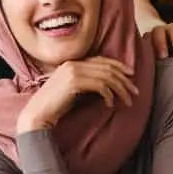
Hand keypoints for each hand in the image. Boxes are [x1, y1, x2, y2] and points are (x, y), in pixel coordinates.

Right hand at [17, 57, 138, 132]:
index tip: (131, 74)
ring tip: (127, 100)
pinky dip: (109, 95)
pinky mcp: (74, 83)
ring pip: (107, 76)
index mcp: (72, 63)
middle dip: (124, 79)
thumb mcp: (73, 90)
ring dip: (120, 89)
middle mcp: (73, 64)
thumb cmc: (55, 106)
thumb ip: (86, 82)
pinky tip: (110, 104)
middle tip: (135, 91)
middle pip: (107, 67)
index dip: (119, 65)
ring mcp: (73, 71)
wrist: (38, 114)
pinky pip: (100, 86)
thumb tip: (109, 85)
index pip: (101, 59)